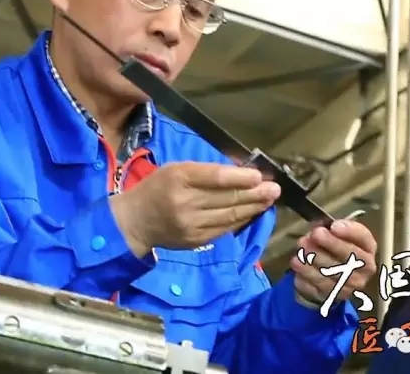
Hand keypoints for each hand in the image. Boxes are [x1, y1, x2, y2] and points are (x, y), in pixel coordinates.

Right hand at [111, 162, 279, 255]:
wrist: (135, 222)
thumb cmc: (157, 187)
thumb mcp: (176, 169)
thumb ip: (206, 170)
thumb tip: (242, 171)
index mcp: (178, 178)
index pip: (215, 178)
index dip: (240, 178)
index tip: (259, 176)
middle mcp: (185, 202)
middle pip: (227, 198)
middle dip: (255, 193)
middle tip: (275, 189)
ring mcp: (191, 225)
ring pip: (230, 215)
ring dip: (254, 207)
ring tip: (270, 199)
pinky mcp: (196, 240)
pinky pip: (225, 229)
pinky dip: (241, 219)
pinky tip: (253, 212)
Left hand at [290, 220, 376, 307]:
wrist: (330, 276)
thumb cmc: (334, 249)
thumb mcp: (334, 233)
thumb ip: (328, 228)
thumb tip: (317, 226)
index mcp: (367, 248)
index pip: (363, 238)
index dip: (349, 232)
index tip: (334, 226)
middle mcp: (364, 269)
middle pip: (350, 257)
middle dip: (331, 244)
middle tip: (315, 235)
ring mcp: (350, 286)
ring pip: (332, 273)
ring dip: (314, 260)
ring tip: (301, 250)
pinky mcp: (333, 297)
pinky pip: (318, 287)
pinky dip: (306, 275)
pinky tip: (298, 264)